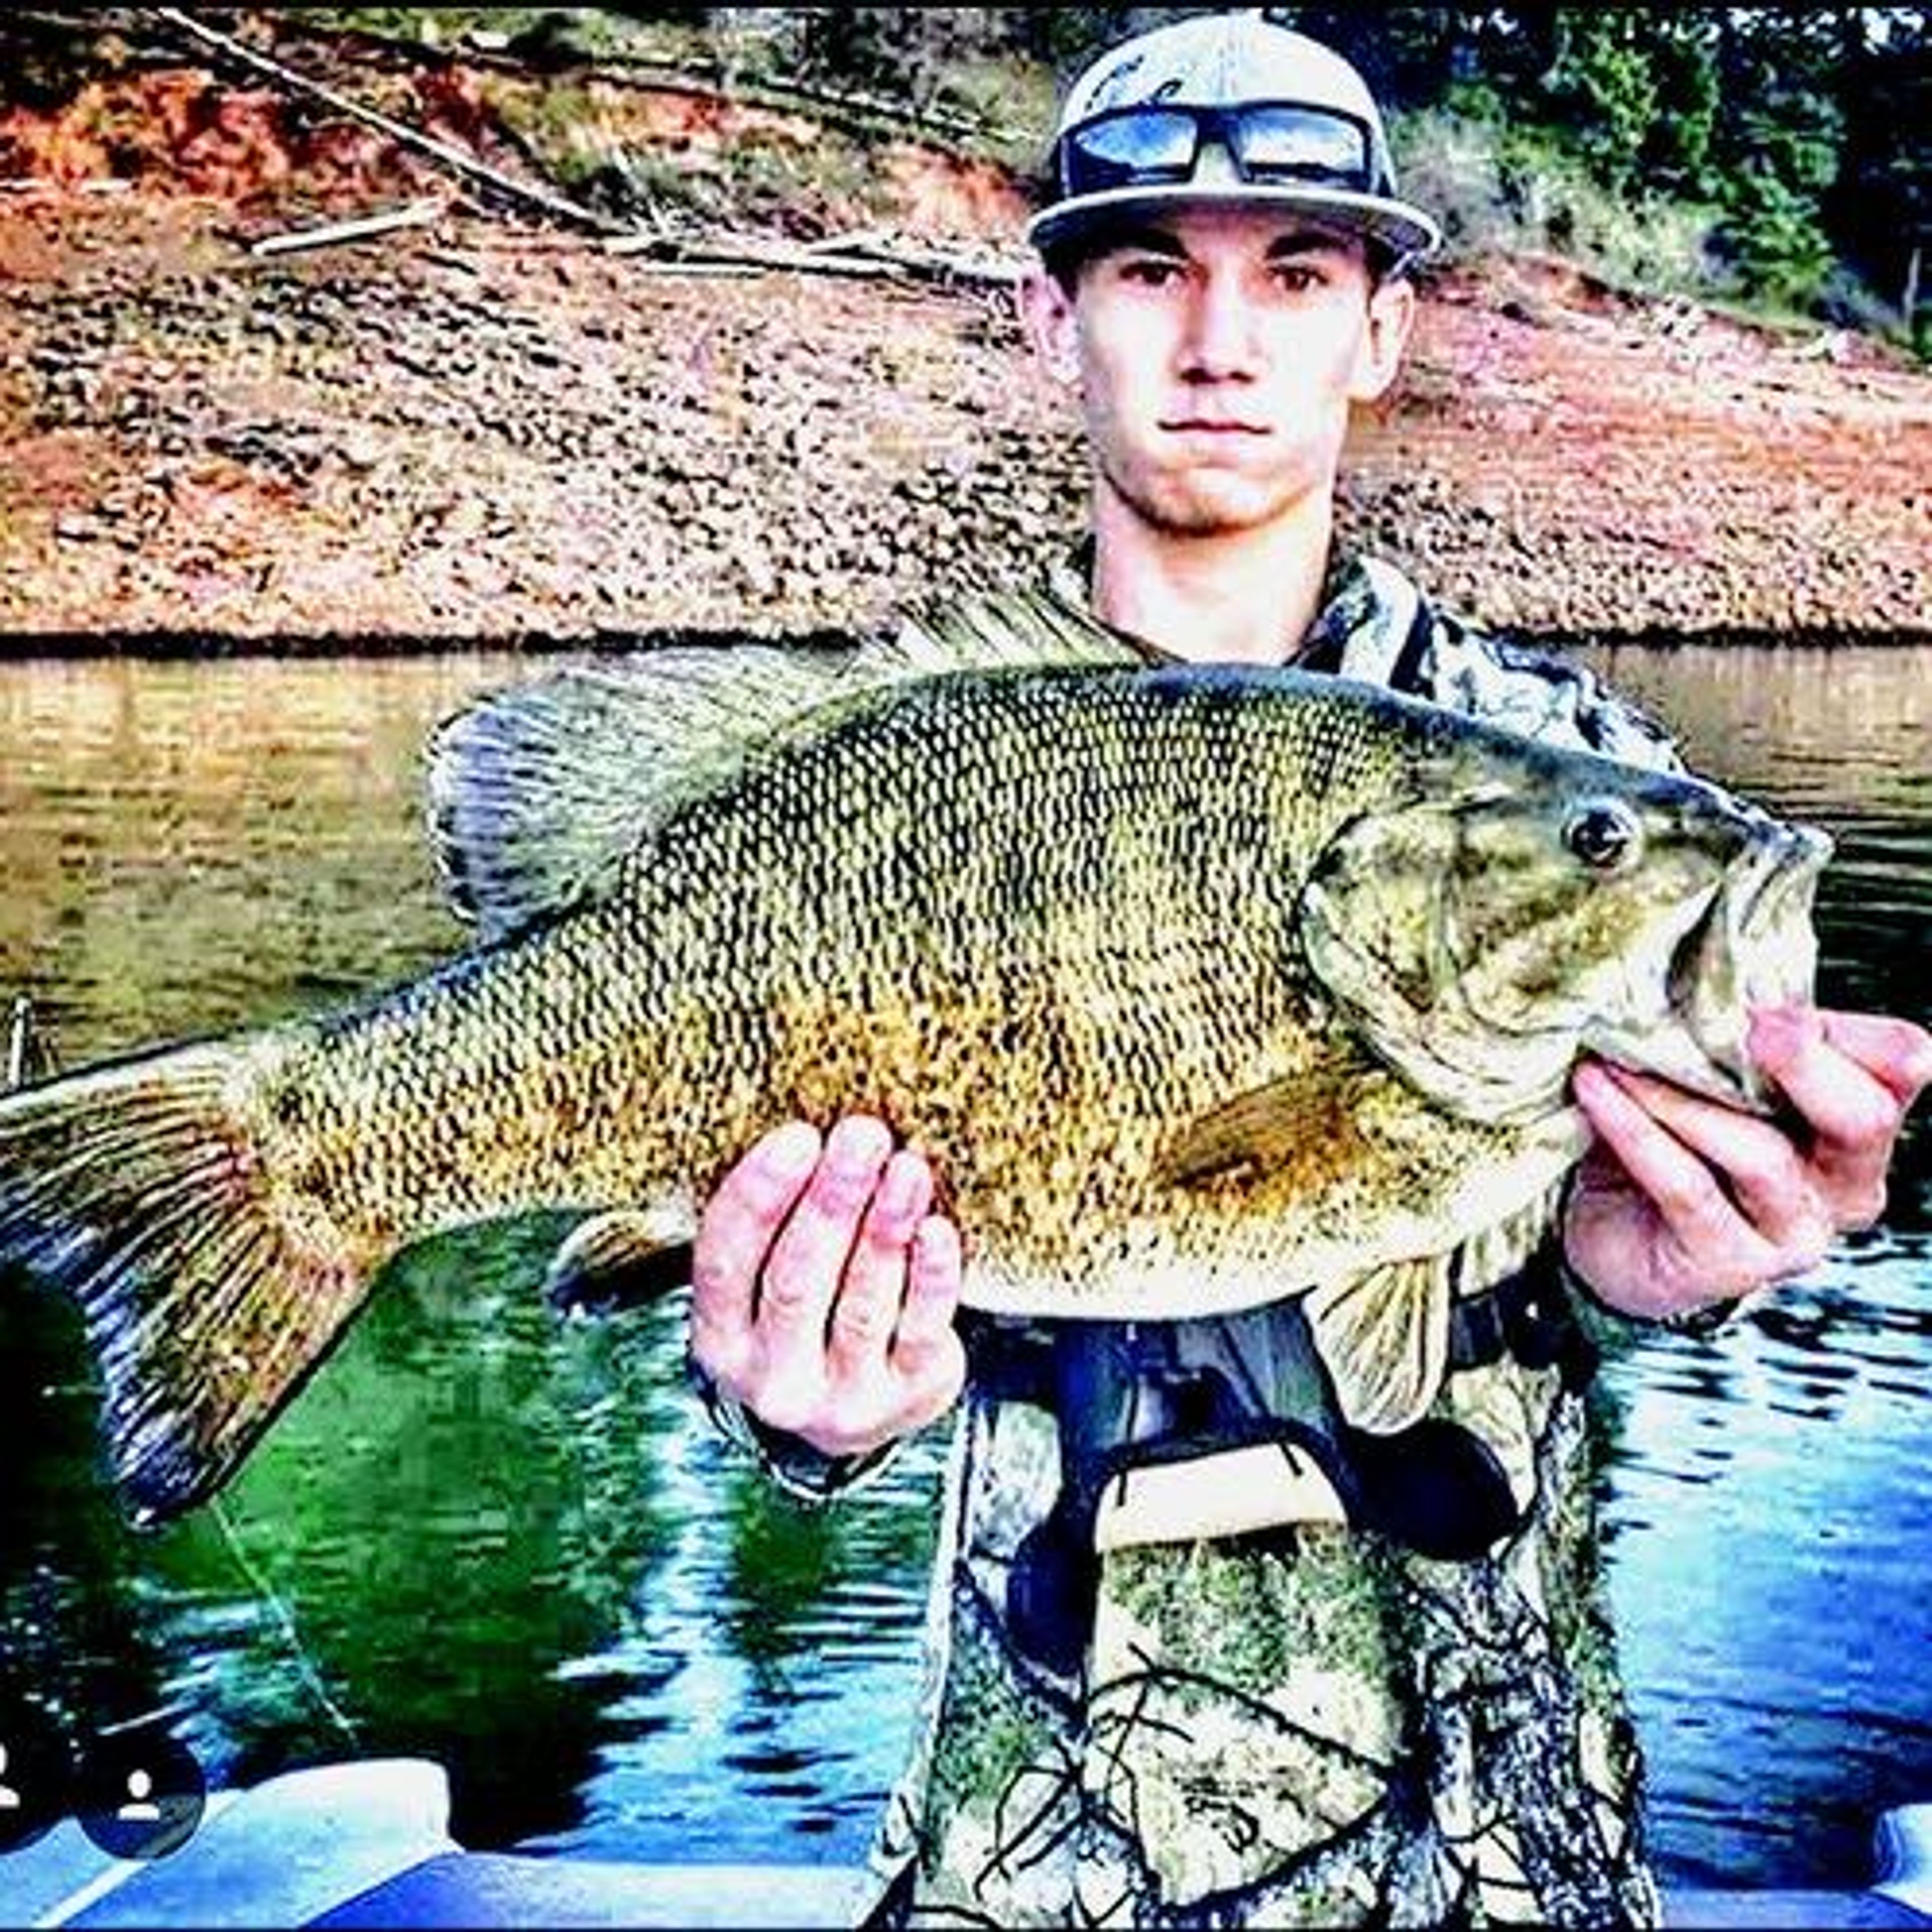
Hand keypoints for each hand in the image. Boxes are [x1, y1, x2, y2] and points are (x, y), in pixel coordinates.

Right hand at [688, 1114, 965, 1460]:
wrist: (864, 1408)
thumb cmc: (813, 1312)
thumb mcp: (768, 1281)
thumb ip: (777, 1224)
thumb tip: (817, 1129)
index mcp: (721, 1339)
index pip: (723, 1262)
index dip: (758, 1194)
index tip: (799, 1135)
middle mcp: (772, 1378)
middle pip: (795, 1281)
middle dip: (831, 1201)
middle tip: (862, 1136)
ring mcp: (840, 1398)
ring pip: (861, 1304)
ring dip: (885, 1228)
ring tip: (907, 1168)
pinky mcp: (907, 1398)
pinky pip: (920, 1331)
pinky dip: (931, 1278)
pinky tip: (937, 1230)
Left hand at [1564, 1004, 1931, 1320]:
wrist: (1615, 1231)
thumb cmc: (1675, 1138)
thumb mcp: (1715, 1076)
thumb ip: (1740, 1034)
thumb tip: (1724, 975)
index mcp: (1855, 1125)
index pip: (1899, 1068)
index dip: (1860, 1036)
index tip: (1779, 1008)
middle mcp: (1843, 1185)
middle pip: (1863, 1119)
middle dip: (1807, 1065)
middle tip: (1749, 1026)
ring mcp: (1793, 1232)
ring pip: (1761, 1154)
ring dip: (1682, 1096)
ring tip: (1617, 1059)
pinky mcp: (1731, 1265)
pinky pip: (1687, 1186)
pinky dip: (1636, 1131)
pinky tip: (1596, 1090)